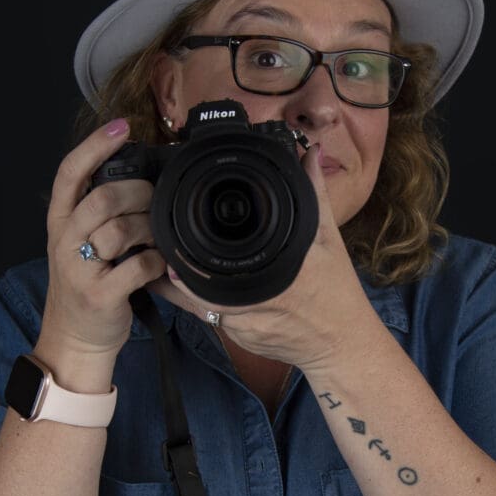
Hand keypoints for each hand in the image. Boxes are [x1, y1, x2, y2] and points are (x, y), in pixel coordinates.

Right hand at [38, 119, 166, 362]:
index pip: (69, 173)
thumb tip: (140, 178)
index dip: (94, 146)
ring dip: (149, 228)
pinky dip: (157, 261)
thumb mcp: (80, 242)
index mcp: (59, 221)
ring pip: (120, 230)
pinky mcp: (100, 295)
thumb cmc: (87, 283)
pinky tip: (160, 263)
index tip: (120, 126)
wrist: (74, 337)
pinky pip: (137, 266)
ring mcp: (79, 269)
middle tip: (155, 201)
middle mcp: (64, 241)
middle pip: (102, 198)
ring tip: (157, 235)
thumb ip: (99, 212)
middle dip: (138, 194)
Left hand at [147, 145, 373, 373]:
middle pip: (198, 293)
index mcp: (276, 277)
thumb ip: (314, 194)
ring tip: (157, 267)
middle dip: (174, 273)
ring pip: (197, 309)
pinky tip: (179, 288)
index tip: (171, 247)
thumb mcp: (328, 238)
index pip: (220, 273)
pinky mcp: (240, 339)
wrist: (341, 342)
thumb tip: (309, 152)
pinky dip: (194, 302)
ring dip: (178, 289)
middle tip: (155, 251)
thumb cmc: (336, 291)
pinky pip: (208, 319)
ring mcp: (244, 327)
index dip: (189, 264)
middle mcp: (255, 305)